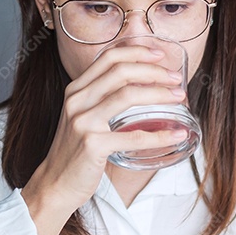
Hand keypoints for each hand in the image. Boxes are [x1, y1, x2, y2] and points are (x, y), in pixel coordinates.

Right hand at [21, 43, 188, 234]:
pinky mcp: (93, 145)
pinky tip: (177, 134)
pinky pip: (133, 136)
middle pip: (121, 71)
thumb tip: (141, 86)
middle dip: (154, 71)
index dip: (137, 52)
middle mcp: (77, 100)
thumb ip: (102, 99)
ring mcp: (83, 122)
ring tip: (180, 97)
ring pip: (128, 95)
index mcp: (76, 90)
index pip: (109, 58)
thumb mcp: (83, 117)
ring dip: (160, 94)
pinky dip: (159, 135)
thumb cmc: (76, 151)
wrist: (55, 183)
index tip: (160, 55)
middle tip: (176, 78)